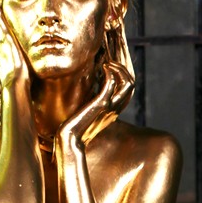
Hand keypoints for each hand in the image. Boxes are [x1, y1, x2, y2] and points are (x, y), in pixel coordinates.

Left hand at [56, 30, 134, 149]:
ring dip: (119, 69)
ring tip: (107, 63)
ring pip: (128, 83)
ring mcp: (110, 107)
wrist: (69, 140)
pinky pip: (112, 84)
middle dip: (122, 69)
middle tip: (109, 62)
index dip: (122, 75)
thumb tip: (90, 92)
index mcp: (114, 111)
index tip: (109, 67)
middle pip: (131, 84)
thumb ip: (93, 104)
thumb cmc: (75, 128)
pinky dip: (109, 72)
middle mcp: (115, 109)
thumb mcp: (88, 114)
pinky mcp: (100, 104)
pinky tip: (101, 68)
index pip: (128, 90)